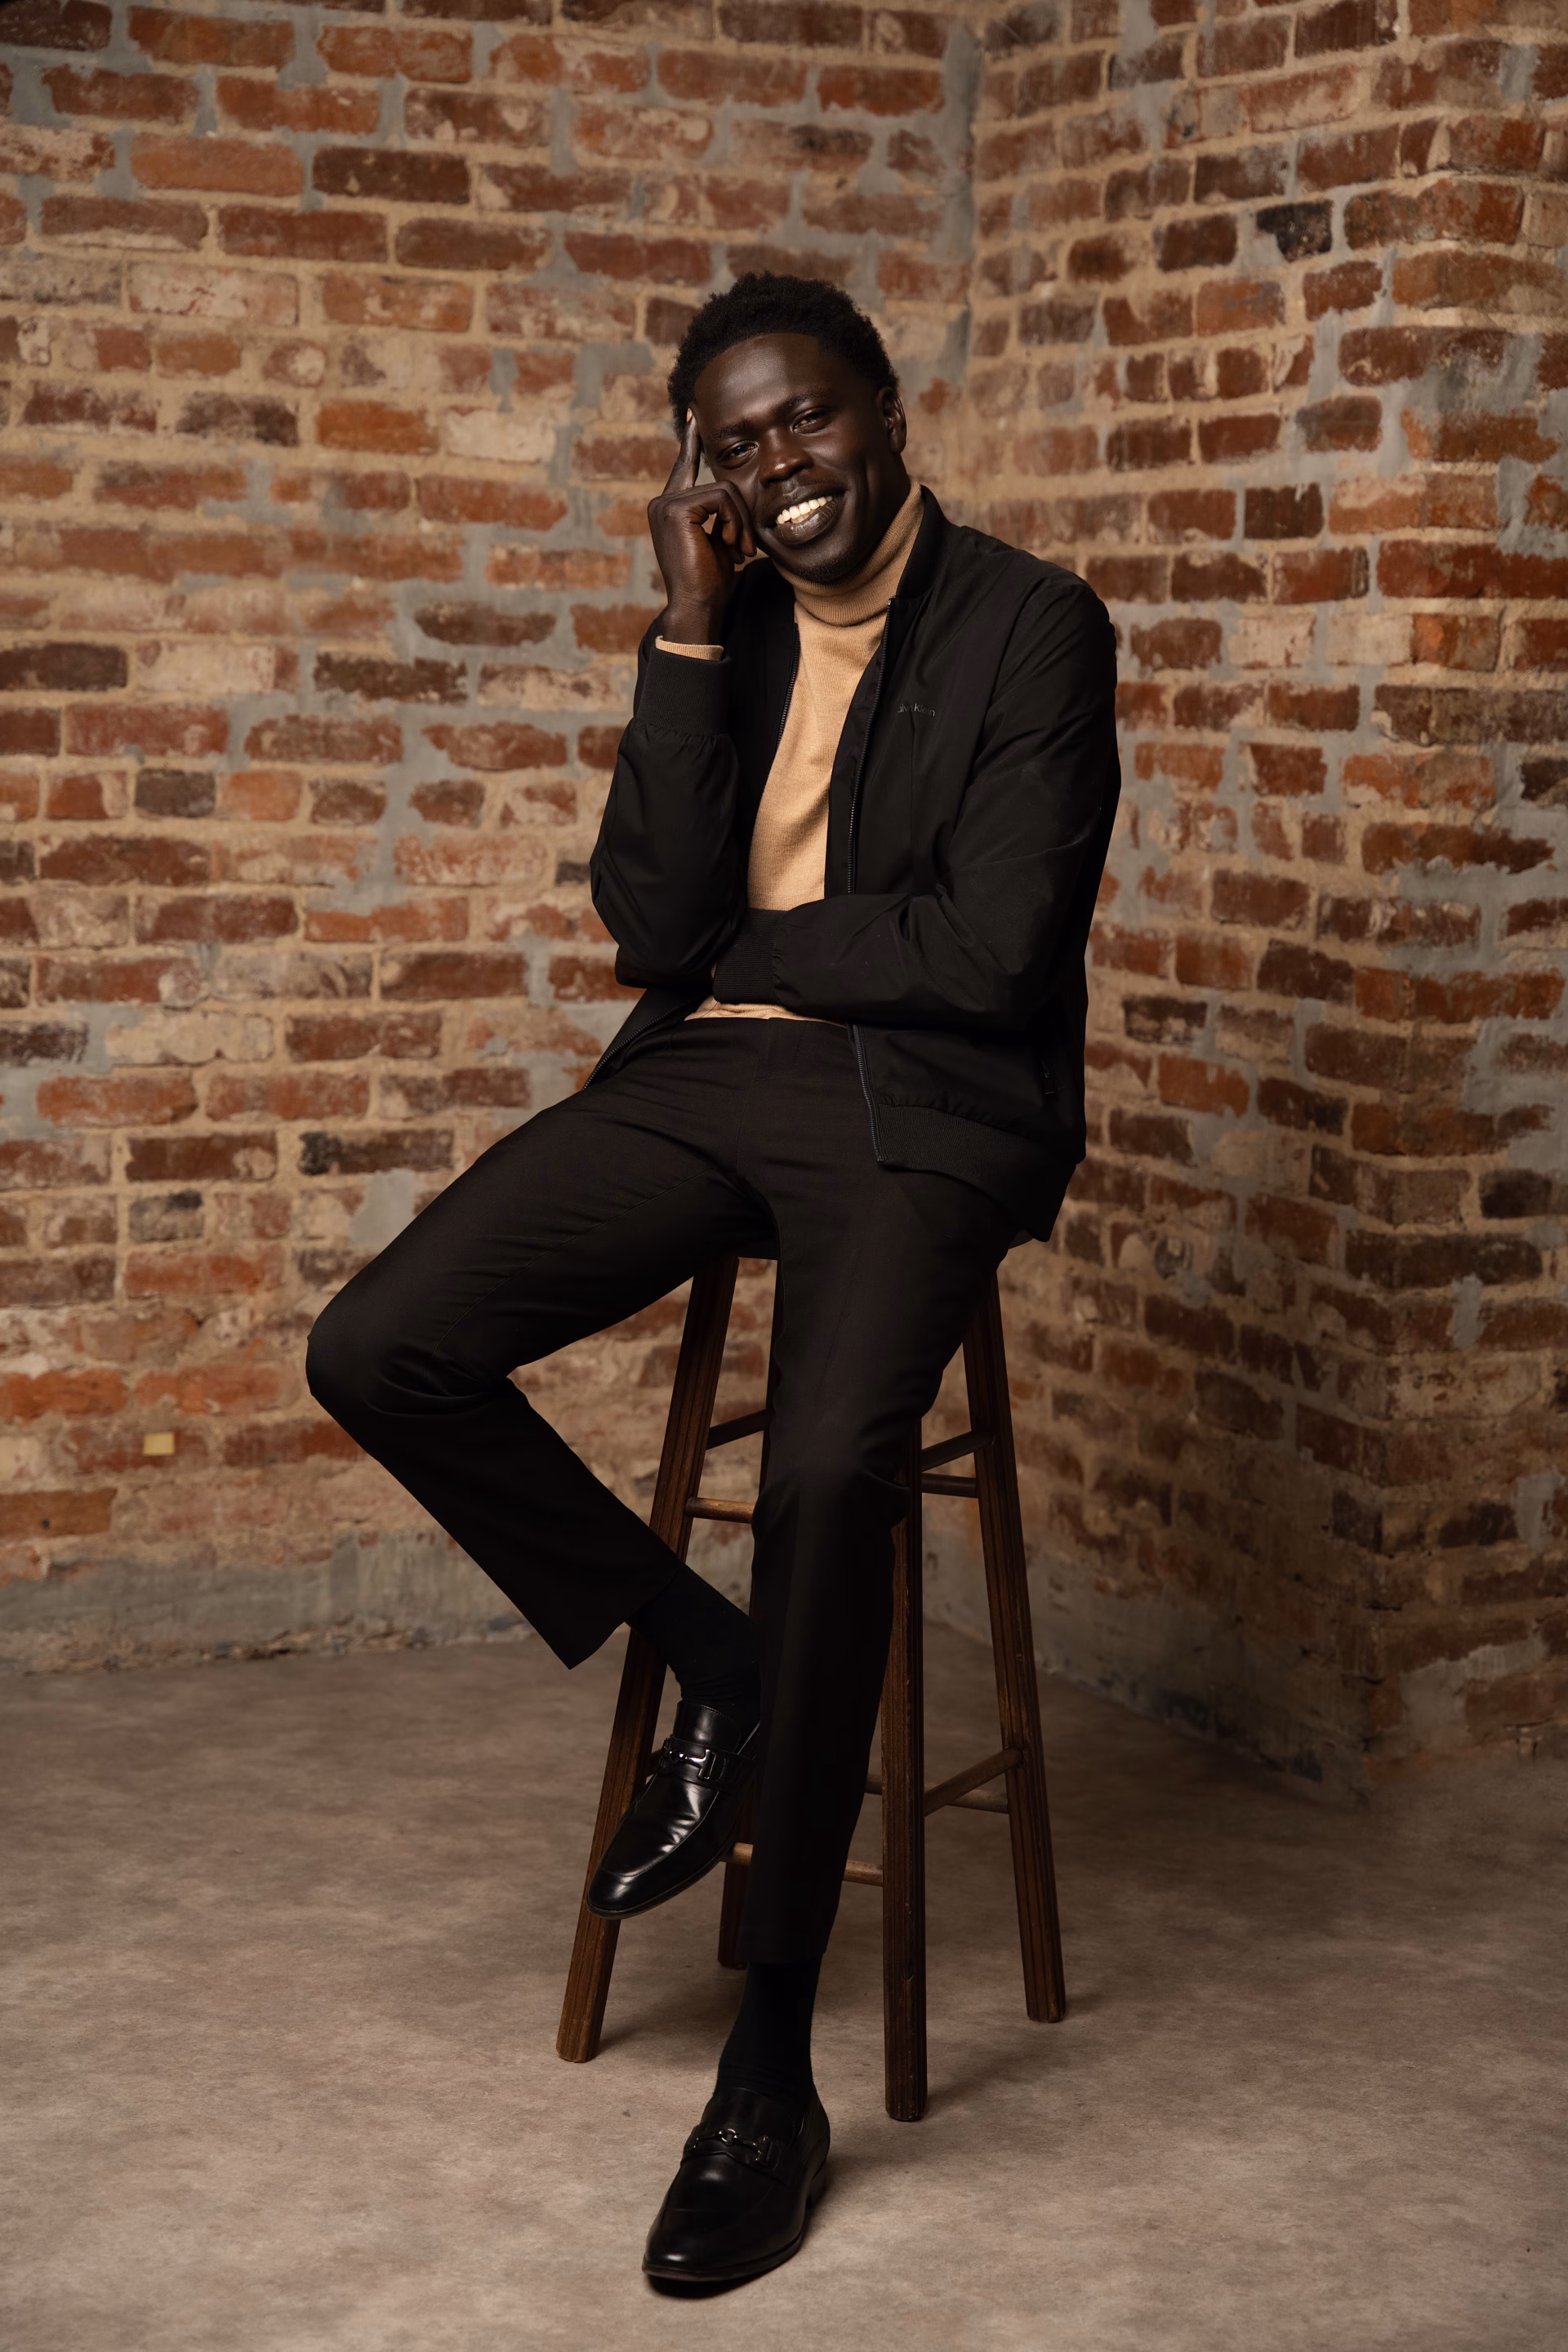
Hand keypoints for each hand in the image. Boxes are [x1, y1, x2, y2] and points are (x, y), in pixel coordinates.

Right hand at [647, 411, 754, 643]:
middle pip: (720, 485)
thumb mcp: (719, 542)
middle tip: (743, 550)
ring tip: (738, 552)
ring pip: (724, 492)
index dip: (692, 443)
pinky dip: (733, 523)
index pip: (685, 468)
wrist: (698, 608)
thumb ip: (721, 517)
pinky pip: (720, 499)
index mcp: (671, 509)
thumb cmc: (711, 584)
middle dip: (740, 517)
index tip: (694, 416)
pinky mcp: (675, 509)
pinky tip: (729, 546)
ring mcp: (666, 505)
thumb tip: (732, 498)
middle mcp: (663, 503)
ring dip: (740, 524)